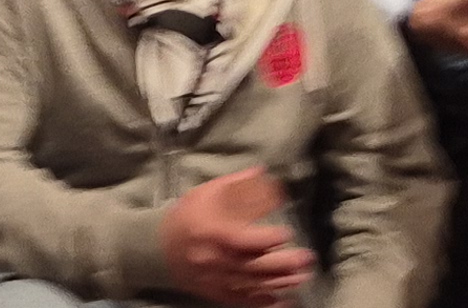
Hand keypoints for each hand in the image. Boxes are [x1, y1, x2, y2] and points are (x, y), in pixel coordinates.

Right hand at [157, 165, 315, 306]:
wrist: (159, 247)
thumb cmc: (188, 216)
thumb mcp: (208, 193)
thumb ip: (236, 186)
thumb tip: (263, 173)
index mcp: (212, 233)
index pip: (242, 240)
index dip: (266, 238)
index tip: (287, 232)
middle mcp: (215, 259)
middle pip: (253, 266)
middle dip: (283, 263)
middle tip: (307, 258)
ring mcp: (216, 279)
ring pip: (252, 284)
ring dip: (280, 282)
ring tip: (302, 276)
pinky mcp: (216, 292)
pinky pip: (241, 300)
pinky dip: (261, 301)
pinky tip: (280, 298)